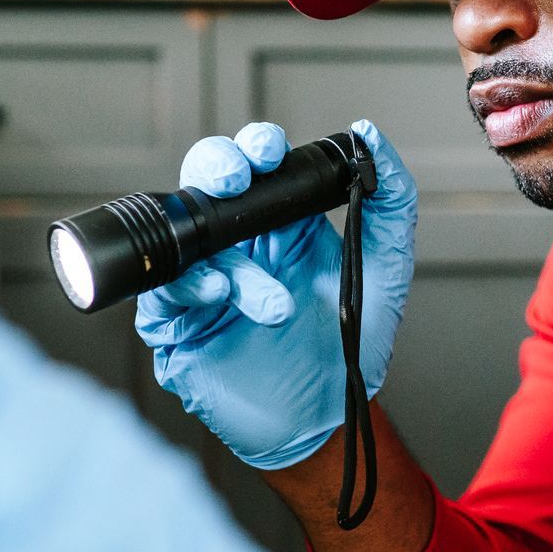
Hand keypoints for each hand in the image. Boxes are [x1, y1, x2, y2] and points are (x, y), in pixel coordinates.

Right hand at [136, 120, 416, 469]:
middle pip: (204, 183)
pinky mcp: (178, 325)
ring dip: (224, 256)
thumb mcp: (386, 267)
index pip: (254, 165)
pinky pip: (161, 292)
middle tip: (239, 178)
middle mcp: (235, 244)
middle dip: (216, 168)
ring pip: (186, 237)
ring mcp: (203, 282)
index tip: (270, 149)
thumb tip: (370, 134)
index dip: (255, 147)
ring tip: (270, 302)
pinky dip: (188, 287)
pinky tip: (219, 296)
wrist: (327, 417)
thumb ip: (391, 200)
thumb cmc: (349, 345)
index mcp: (277, 222)